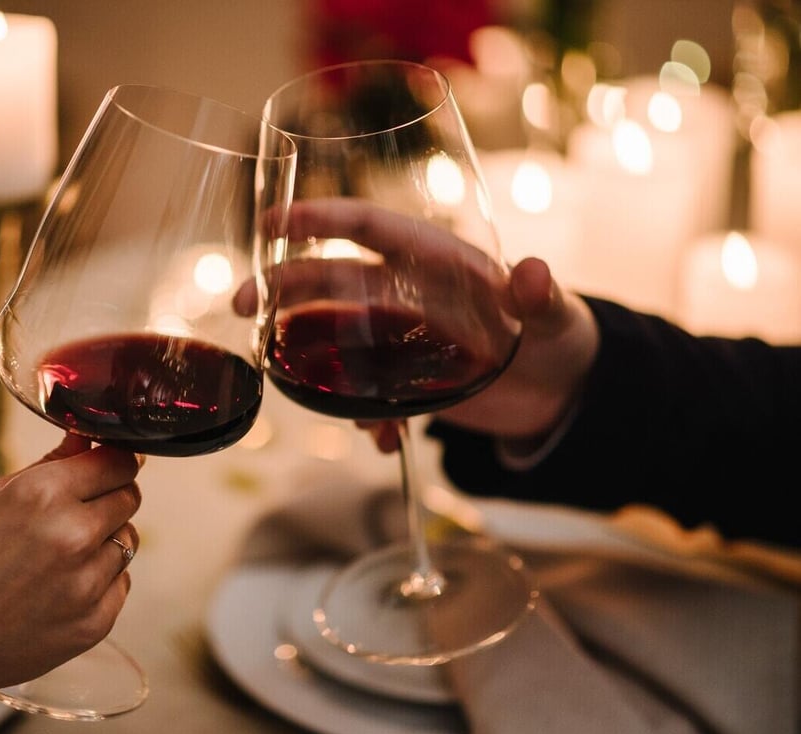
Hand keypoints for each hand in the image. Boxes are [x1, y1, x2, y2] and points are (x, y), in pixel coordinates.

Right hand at [0, 433, 143, 700]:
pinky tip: (60, 587)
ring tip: (60, 555)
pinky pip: (120, 584)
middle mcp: (73, 535)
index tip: (107, 464)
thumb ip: (48, 466)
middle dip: (110, 496)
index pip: (118, 462)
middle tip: (79, 510)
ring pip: (128, 541)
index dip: (113, 460)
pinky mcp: (95, 622)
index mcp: (43, 495)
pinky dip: (100, 580)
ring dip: (105, 540)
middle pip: (129, 497)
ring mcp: (87, 583)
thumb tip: (86, 439)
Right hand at [248, 198, 598, 451]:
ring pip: (334, 339)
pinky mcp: (406, 383)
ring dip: (306, 357)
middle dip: (282, 288)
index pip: (368, 228)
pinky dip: (368, 420)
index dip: (319, 220)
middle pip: (329, 280)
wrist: (563, 393)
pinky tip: (385, 441)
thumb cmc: (561, 338)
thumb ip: (541, 298)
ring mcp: (401, 340)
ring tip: (293, 383)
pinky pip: (369, 398)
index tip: (272, 222)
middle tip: (243, 306)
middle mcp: (407, 294)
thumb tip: (531, 274)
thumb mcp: (556, 319)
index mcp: (435, 261)